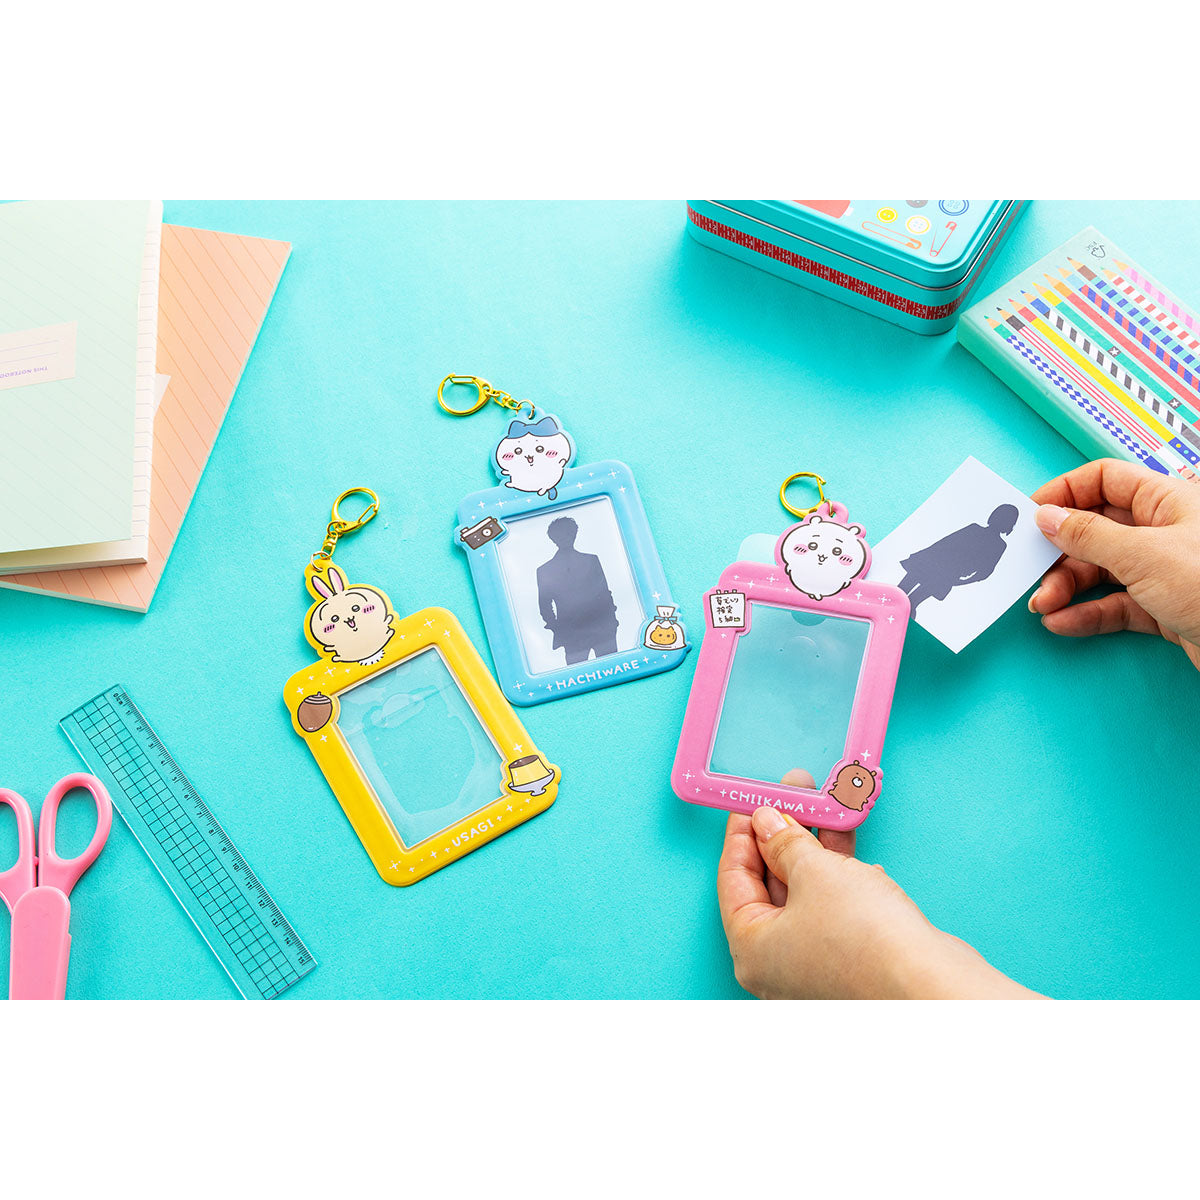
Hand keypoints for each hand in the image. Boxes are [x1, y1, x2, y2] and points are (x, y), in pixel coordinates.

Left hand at [717, 771, 1038, 998]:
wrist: (931, 983)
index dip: (743, 833)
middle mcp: (778, 962)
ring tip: (829, 806)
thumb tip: (766, 822)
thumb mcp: (815, 871)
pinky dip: (841, 876)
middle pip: (771, 882)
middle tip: (796, 793)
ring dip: (818, 848)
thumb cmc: (864, 937)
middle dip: (785, 834)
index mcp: (752, 948)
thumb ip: (785, 843)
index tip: (754, 801)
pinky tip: (854, 852)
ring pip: (806, 891)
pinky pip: (835, 907)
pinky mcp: (851, 959)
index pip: (733, 878)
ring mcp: (815, 963)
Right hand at [1030, 459, 1199, 670]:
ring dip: (1066, 588)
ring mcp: (1165, 571)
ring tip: (1044, 604)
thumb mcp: (1145, 555)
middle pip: (1095, 529)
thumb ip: (1089, 535)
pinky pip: (1114, 606)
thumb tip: (1047, 517)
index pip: (1104, 480)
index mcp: (1168, 501)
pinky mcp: (1165, 609)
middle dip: (1059, 553)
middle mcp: (1165, 531)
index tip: (1030, 516)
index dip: (1064, 494)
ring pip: (1101, 571)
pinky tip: (1063, 622)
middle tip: (1030, 570)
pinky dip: (1086, 614)